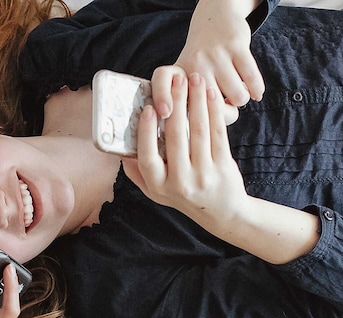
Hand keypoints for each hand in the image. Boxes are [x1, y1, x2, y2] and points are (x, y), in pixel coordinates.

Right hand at [123, 71, 247, 239]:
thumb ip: (137, 174)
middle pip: (176, 138)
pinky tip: (210, 95)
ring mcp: (203, 175)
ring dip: (196, 101)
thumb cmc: (185, 197)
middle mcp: (180, 183)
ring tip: (195, 79)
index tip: (149, 108)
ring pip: (198, 131)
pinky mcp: (223, 167)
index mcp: (159, 186)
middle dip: (176, 104)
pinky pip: (217, 134)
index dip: (147, 133)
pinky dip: (214, 111)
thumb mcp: (156, 193)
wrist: (222, 214)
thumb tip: (119, 151)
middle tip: (176, 79)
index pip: (148, 158)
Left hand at [160, 0, 263, 124]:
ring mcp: (215, 54)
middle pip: (213, 105)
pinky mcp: (236, 46)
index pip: (162, 80)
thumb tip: (206, 133)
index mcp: (177, 72)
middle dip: (223, 113)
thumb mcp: (184, 80)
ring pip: (238, 97)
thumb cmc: (201, 63)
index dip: (161, 97)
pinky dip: (256, 90)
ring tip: (236, 94)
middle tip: (223, 107)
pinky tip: (256, 93)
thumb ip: (186, 106)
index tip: (166, 113)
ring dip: (241, 100)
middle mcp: (193, 62)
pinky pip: (251, 80)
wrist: (215, 21)